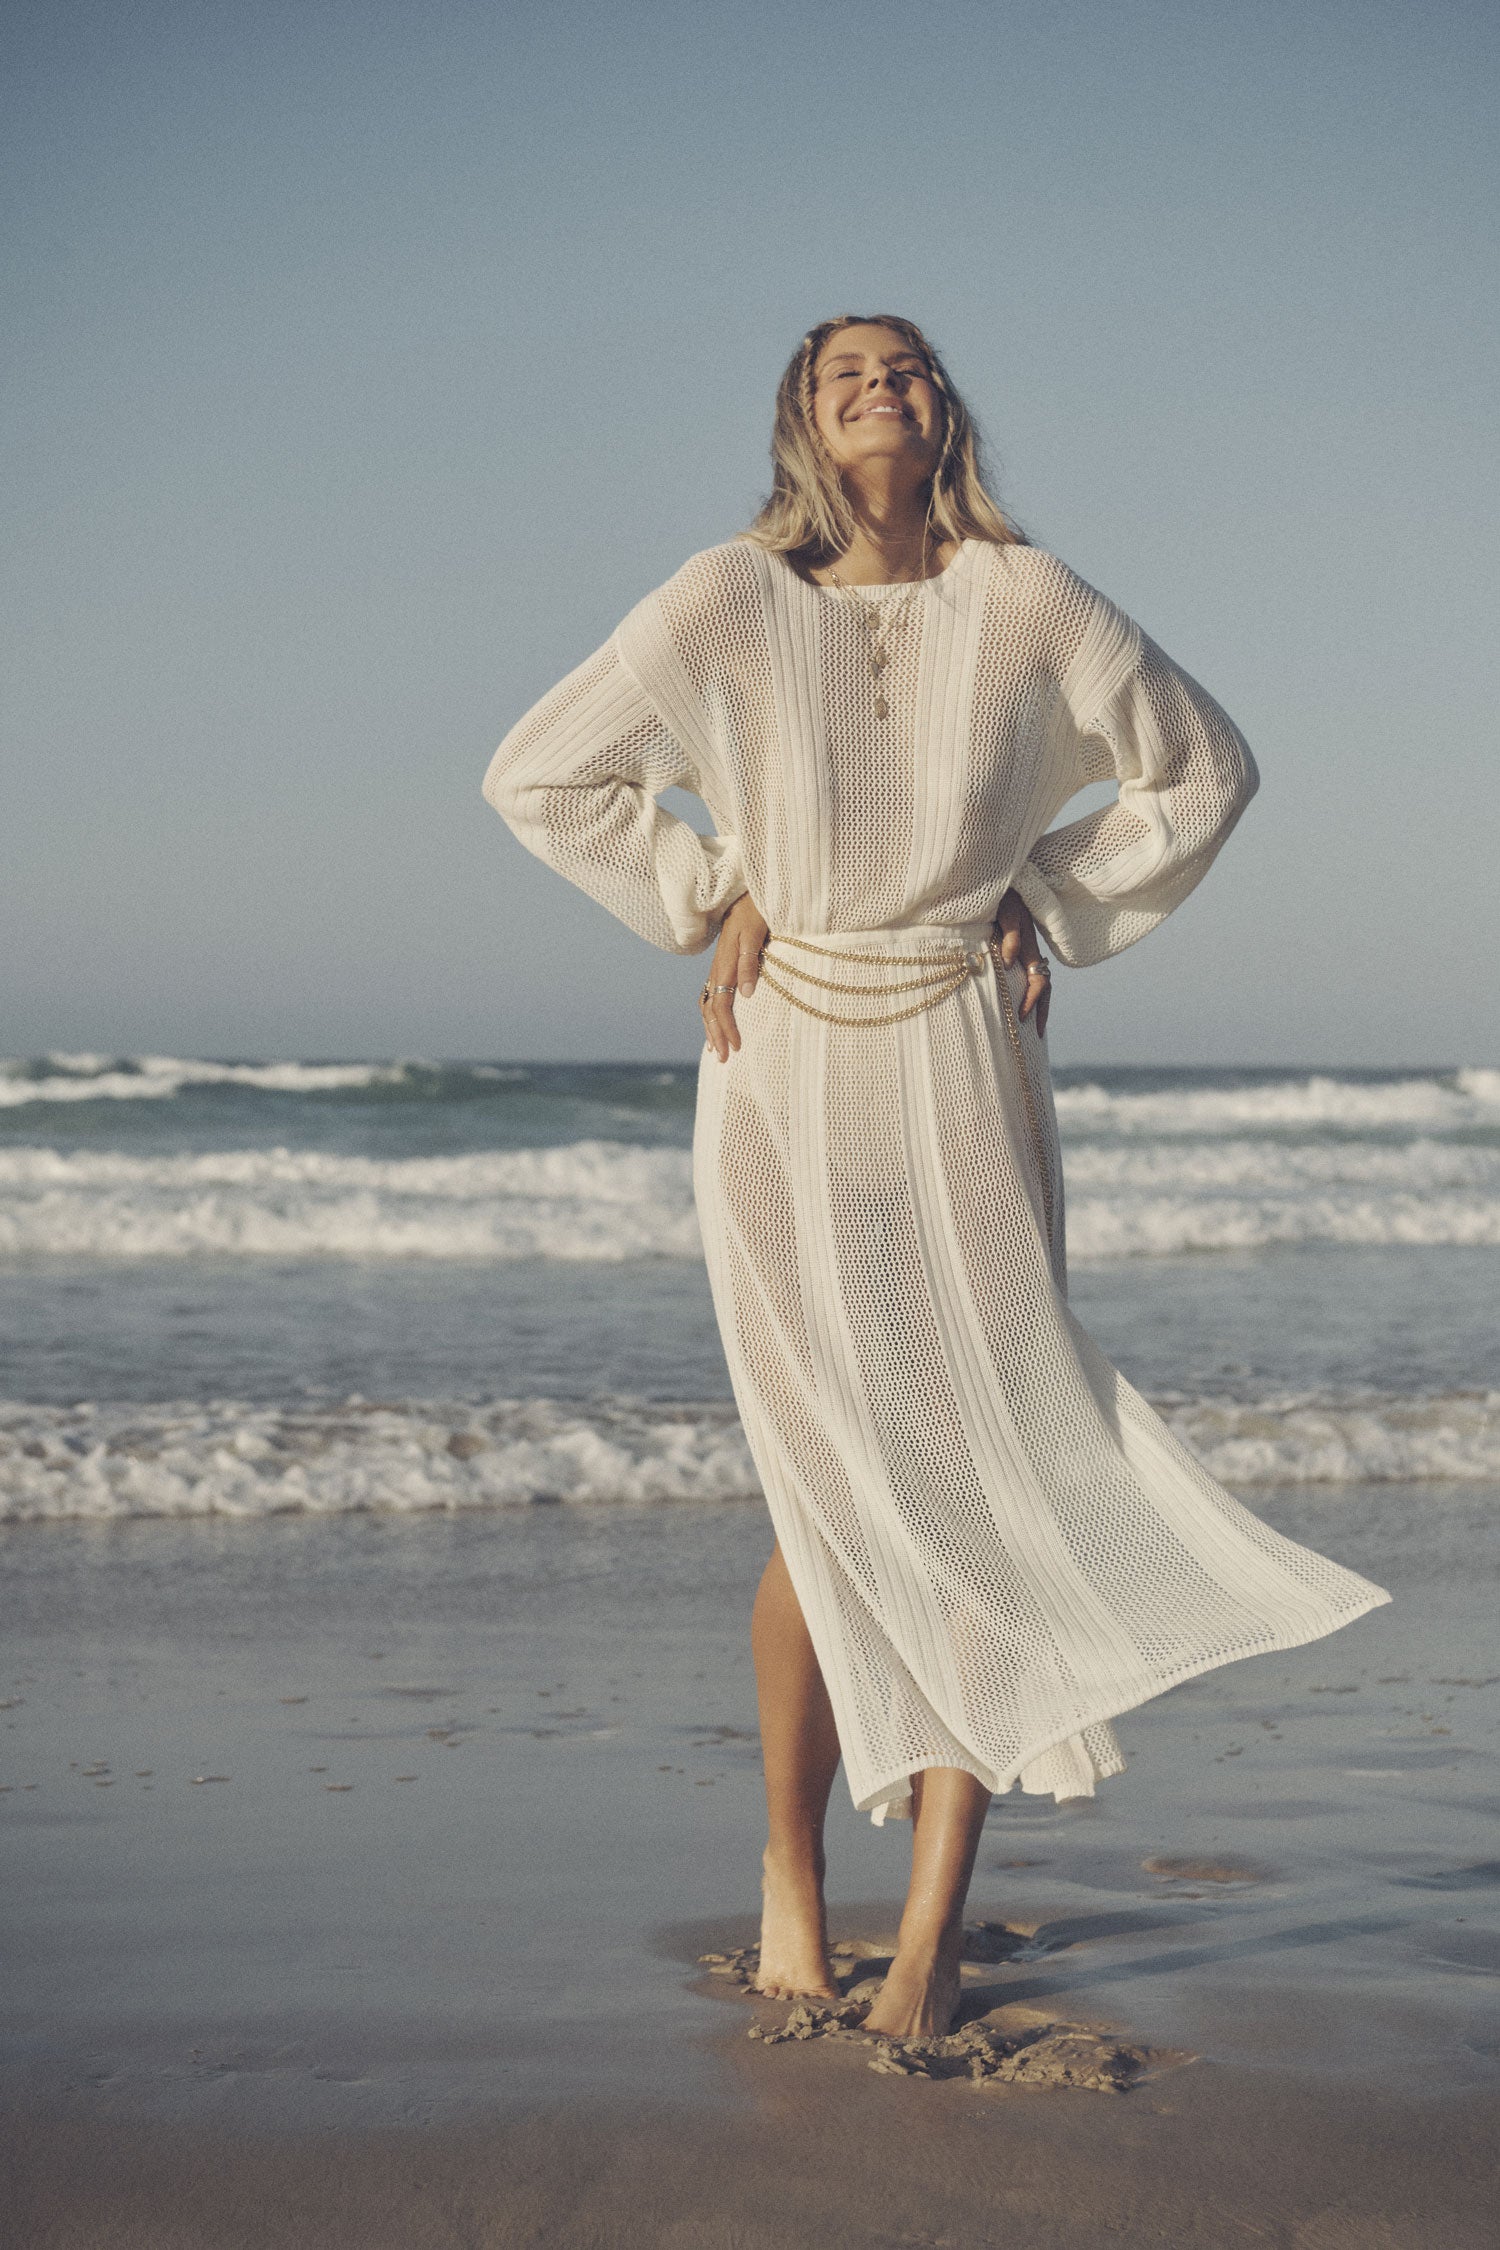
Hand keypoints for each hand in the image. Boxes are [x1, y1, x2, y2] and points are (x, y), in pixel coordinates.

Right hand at [700, 892, 768, 1062]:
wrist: (747, 893)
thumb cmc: (756, 912)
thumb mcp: (756, 934)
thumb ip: (750, 963)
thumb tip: (747, 995)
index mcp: (724, 966)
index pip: (721, 1005)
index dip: (727, 1028)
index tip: (736, 1048)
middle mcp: (717, 970)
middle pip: (710, 1010)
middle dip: (716, 1036)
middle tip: (724, 1060)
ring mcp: (718, 969)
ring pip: (708, 1005)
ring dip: (711, 1029)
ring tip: (715, 1051)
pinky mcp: (722, 967)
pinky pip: (711, 997)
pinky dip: (711, 1016)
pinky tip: (716, 1025)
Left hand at [992, 889, 1050, 1037]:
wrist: (999, 878)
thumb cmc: (1001, 892)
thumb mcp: (1006, 909)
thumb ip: (1010, 933)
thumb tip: (1009, 961)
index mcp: (1029, 945)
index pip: (1039, 981)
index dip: (1033, 1000)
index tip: (1022, 1016)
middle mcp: (1030, 950)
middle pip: (1045, 987)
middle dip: (1042, 1011)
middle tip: (1037, 1034)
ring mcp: (1025, 949)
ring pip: (1039, 981)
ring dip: (1038, 1003)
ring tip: (1034, 1026)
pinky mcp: (1016, 947)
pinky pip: (1027, 974)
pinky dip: (1029, 991)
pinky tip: (1020, 1001)